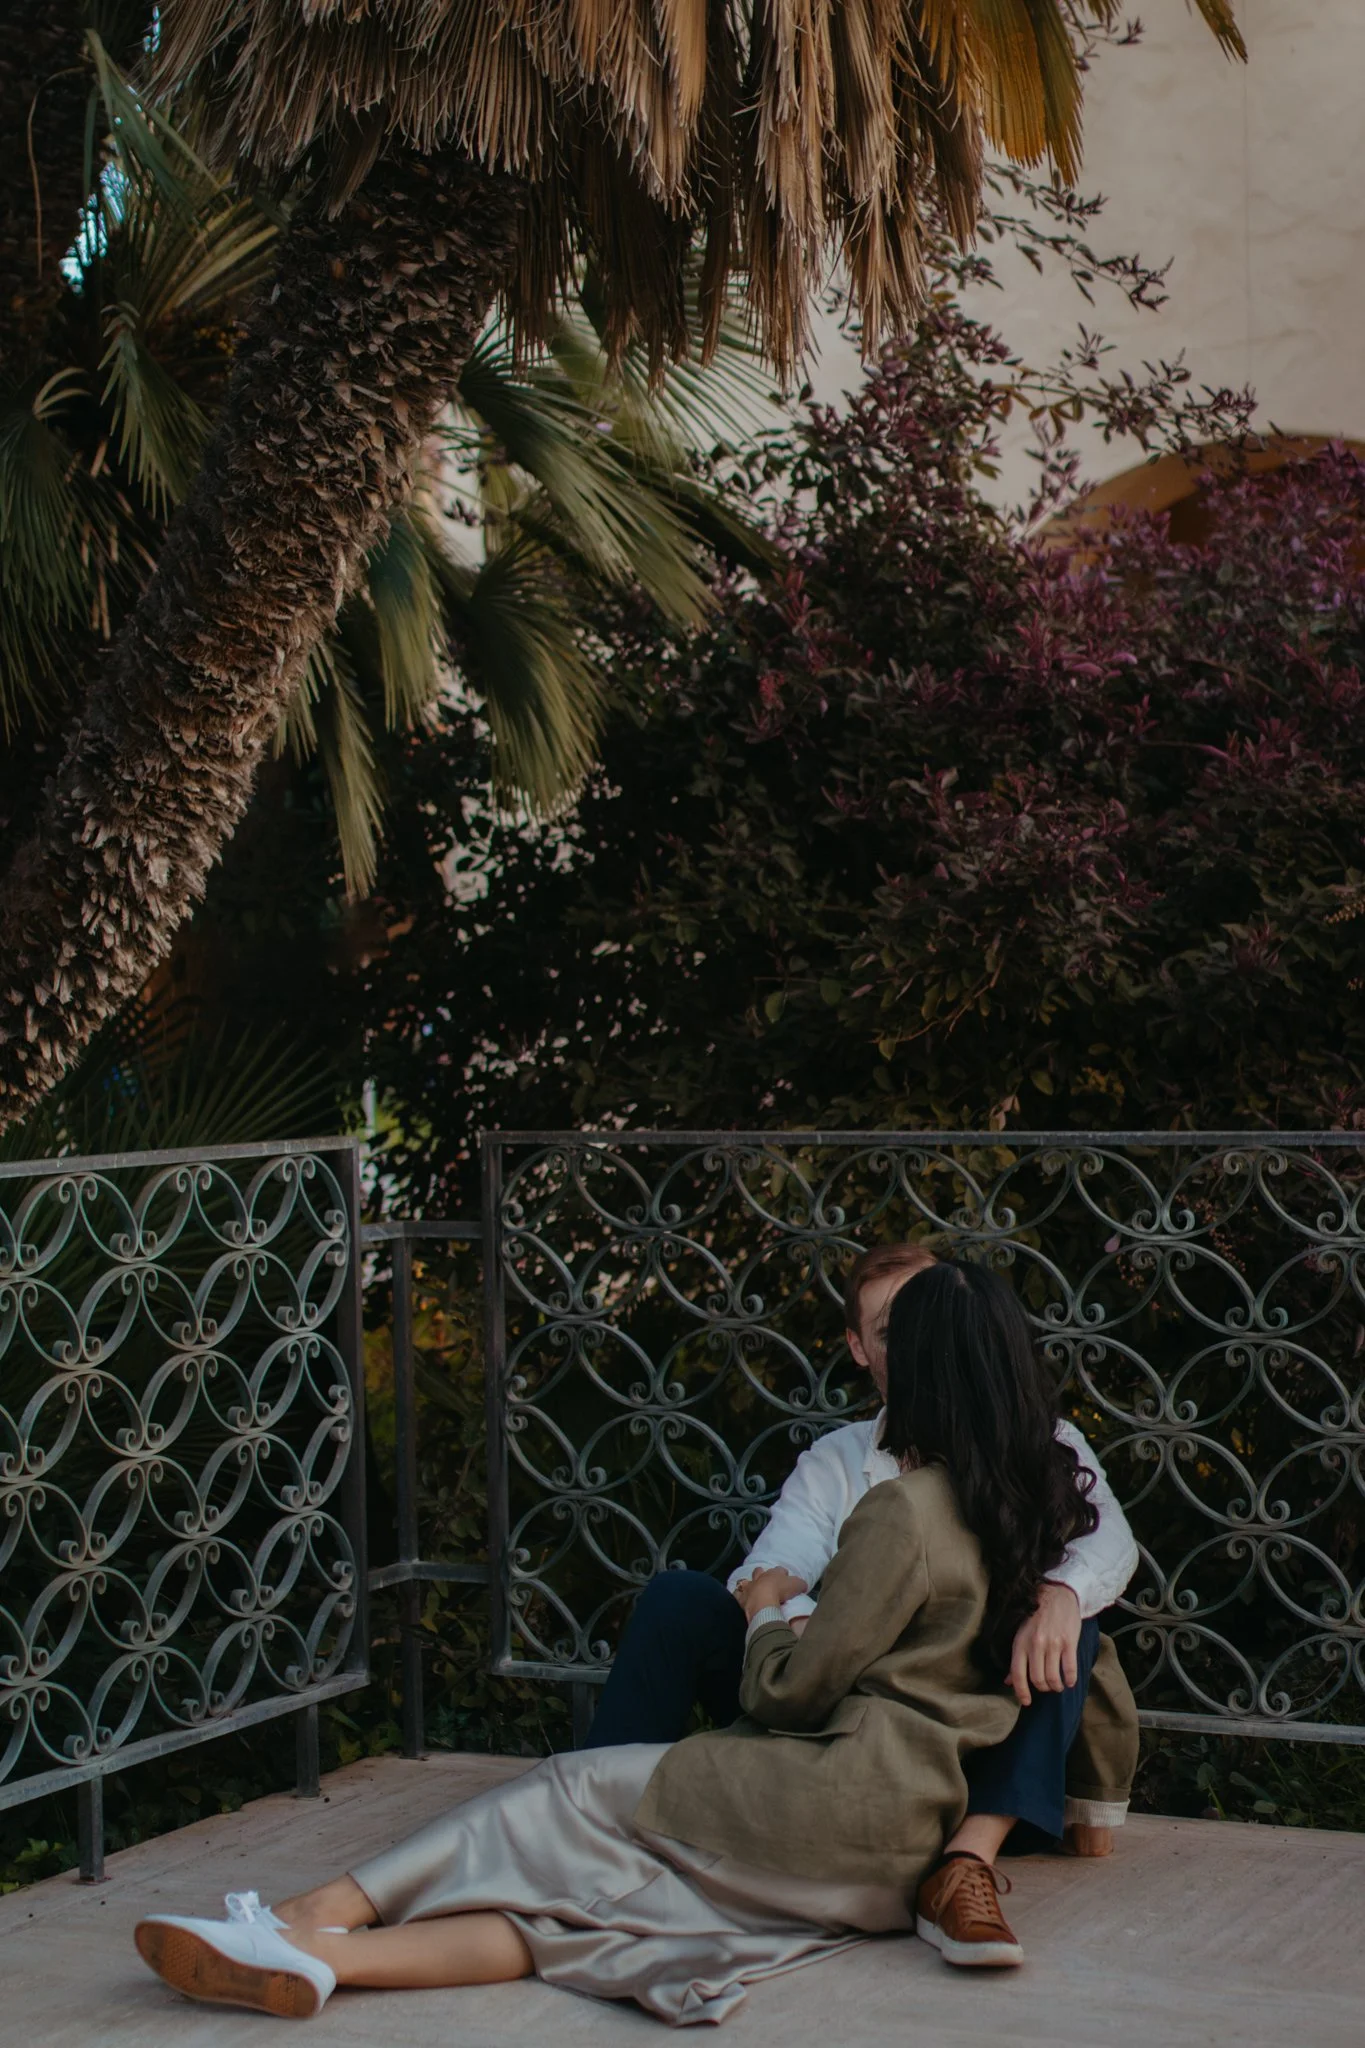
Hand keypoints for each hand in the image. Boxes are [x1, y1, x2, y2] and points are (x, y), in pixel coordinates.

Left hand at [733, 1566, 807, 1620]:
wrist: (763, 1602)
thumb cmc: (781, 1591)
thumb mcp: (797, 1585)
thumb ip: (800, 1584)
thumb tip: (802, 1585)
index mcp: (774, 1573)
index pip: (779, 1570)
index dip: (783, 1573)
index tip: (785, 1577)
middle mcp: (760, 1577)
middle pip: (760, 1571)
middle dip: (763, 1573)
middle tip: (767, 1580)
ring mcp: (749, 1587)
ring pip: (746, 1581)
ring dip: (749, 1583)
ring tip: (752, 1587)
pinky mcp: (741, 1598)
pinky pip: (737, 1595)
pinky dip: (739, 1595)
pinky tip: (741, 1597)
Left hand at [1008, 1581, 1080, 1707]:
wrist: (1057, 1595)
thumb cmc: (1036, 1616)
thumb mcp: (1021, 1634)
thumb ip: (1017, 1659)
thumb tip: (1009, 1681)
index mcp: (1021, 1643)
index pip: (1018, 1674)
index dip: (1021, 1692)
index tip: (1026, 1702)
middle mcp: (1035, 1645)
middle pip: (1037, 1679)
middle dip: (1043, 1688)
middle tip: (1047, 1686)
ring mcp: (1053, 1644)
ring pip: (1053, 1677)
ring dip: (1056, 1686)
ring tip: (1058, 1685)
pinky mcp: (1069, 1642)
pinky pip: (1070, 1669)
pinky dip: (1070, 1680)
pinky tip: (1069, 1680)